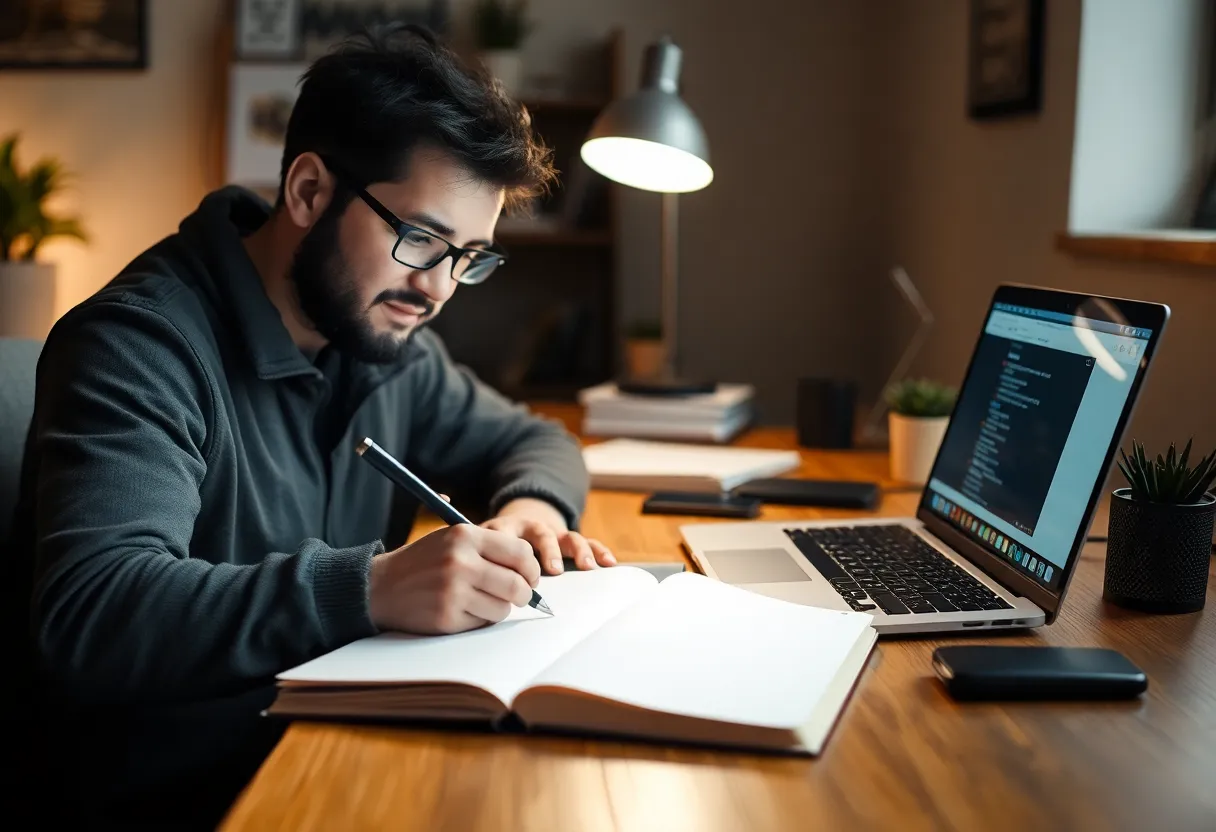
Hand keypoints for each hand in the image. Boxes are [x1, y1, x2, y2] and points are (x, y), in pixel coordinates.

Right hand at [367, 524, 540, 633]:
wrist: (380, 586)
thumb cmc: (423, 562)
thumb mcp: (450, 536)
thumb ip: (489, 545)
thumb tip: (533, 565)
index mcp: (465, 535)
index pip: (520, 552)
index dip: (531, 568)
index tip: (530, 576)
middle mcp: (461, 561)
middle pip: (517, 584)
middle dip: (524, 594)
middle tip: (519, 595)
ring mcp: (453, 591)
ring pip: (503, 607)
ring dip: (500, 607)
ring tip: (484, 600)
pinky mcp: (447, 617)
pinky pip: (483, 622)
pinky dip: (480, 619)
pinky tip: (463, 609)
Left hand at [486, 498, 616, 574]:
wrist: (510, 526)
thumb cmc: (490, 550)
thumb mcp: (476, 552)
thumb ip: (473, 566)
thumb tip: (470, 593)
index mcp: (503, 529)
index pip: (508, 537)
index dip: (513, 554)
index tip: (514, 573)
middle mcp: (530, 528)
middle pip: (541, 534)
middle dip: (549, 552)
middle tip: (552, 571)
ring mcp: (552, 533)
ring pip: (566, 536)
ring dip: (578, 551)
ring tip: (586, 567)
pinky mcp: (567, 539)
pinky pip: (587, 541)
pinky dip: (598, 550)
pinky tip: (608, 562)